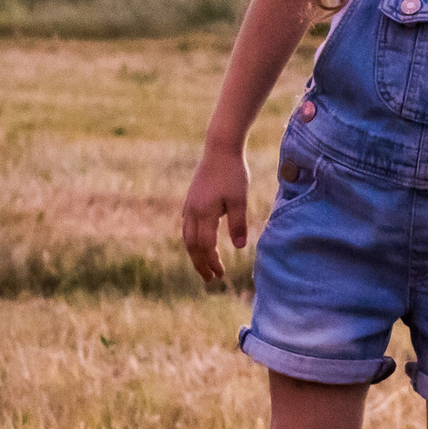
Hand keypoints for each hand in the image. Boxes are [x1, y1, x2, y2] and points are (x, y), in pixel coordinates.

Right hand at [181, 146, 250, 282]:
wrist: (220, 149)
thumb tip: (240, 247)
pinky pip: (187, 226)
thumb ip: (238, 224)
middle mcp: (192, 212)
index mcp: (204, 213)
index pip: (205, 246)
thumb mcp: (240, 200)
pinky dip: (192, 240)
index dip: (211, 262)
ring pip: (187, 236)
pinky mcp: (191, 200)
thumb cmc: (233, 174)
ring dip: (195, 253)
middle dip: (200, 263)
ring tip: (203, 265)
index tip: (220, 275)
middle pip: (192, 245)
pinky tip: (198, 243)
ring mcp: (189, 206)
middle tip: (210, 279)